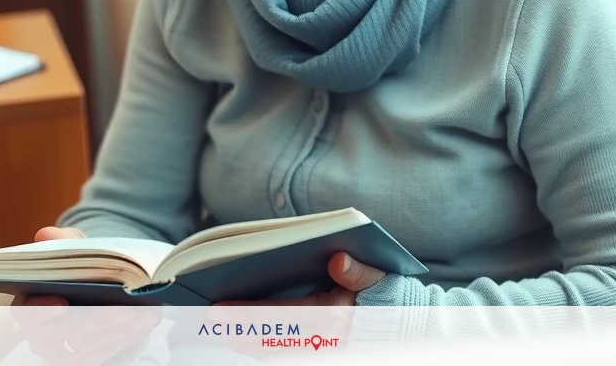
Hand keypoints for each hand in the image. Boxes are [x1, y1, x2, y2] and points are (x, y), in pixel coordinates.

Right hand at [11, 227, 160, 364]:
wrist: (94, 290)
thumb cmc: (77, 269)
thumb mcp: (71, 250)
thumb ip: (60, 243)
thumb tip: (46, 234)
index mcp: (28, 302)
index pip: (25, 310)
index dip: (41, 309)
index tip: (62, 303)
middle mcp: (38, 332)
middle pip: (60, 333)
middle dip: (96, 320)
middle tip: (126, 309)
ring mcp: (58, 351)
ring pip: (84, 348)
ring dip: (118, 331)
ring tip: (146, 313)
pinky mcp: (81, 360)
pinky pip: (99, 357)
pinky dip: (124, 339)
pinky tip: (145, 322)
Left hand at [208, 253, 385, 359]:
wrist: (406, 330)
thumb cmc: (387, 296)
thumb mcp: (377, 277)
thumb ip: (357, 270)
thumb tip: (337, 259)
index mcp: (332, 316)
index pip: (277, 316)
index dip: (244, 313)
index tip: (216, 307)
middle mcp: (323, 340)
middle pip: (268, 340)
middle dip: (237, 331)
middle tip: (209, 320)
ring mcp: (320, 351)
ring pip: (273, 353)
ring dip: (247, 343)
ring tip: (223, 330)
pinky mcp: (319, 356)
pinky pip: (285, 357)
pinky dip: (265, 350)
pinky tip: (247, 339)